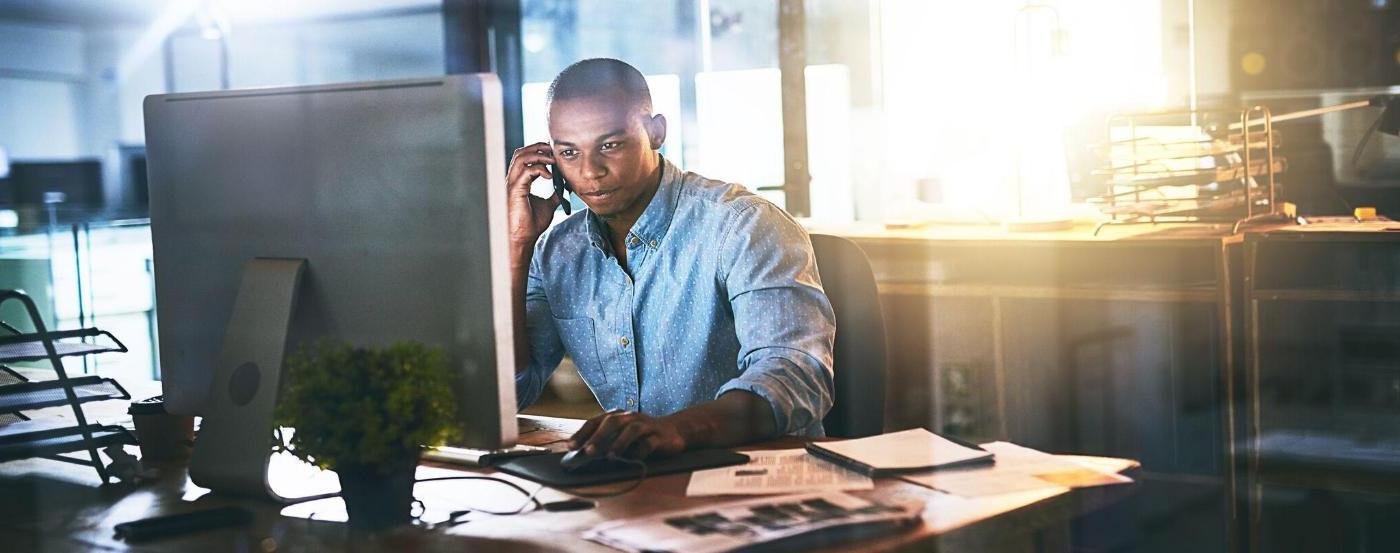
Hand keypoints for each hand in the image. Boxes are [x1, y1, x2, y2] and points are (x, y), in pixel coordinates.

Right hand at [506, 142, 563, 247]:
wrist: (524, 238)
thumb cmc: (531, 224)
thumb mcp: (548, 205)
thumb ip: (555, 195)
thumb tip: (566, 188)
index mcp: (519, 181)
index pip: (525, 158)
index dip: (538, 151)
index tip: (553, 152)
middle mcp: (514, 180)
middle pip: (521, 152)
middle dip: (537, 147)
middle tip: (553, 150)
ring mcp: (513, 184)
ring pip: (520, 157)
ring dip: (538, 155)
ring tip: (552, 160)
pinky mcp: (515, 190)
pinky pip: (526, 171)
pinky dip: (539, 169)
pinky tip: (550, 176)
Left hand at [569, 410, 686, 460]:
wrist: (673, 431)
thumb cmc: (640, 436)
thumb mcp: (621, 436)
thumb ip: (605, 442)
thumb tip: (582, 457)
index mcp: (617, 416)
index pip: (595, 421)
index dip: (582, 433)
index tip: (570, 446)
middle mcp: (630, 417)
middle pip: (612, 422)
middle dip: (598, 437)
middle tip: (587, 451)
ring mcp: (645, 425)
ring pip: (631, 430)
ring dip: (619, 442)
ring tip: (610, 456)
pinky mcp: (659, 436)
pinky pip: (649, 443)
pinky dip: (640, 451)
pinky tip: (634, 459)